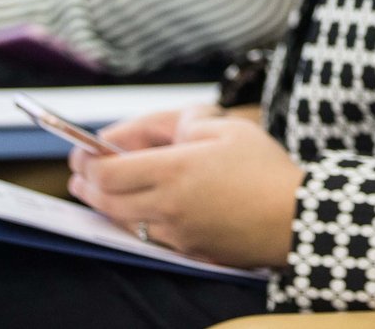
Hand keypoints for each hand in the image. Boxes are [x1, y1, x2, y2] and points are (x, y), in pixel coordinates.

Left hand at [68, 114, 303, 268]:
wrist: (296, 218)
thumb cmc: (266, 169)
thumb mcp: (227, 128)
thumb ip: (185, 125)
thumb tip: (157, 134)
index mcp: (175, 169)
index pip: (109, 170)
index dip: (88, 161)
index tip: (82, 152)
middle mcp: (168, 204)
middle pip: (107, 199)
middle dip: (86, 185)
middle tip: (78, 174)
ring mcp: (177, 232)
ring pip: (123, 221)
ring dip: (104, 205)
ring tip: (96, 192)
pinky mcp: (189, 249)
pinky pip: (148, 235)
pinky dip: (132, 221)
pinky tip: (132, 210)